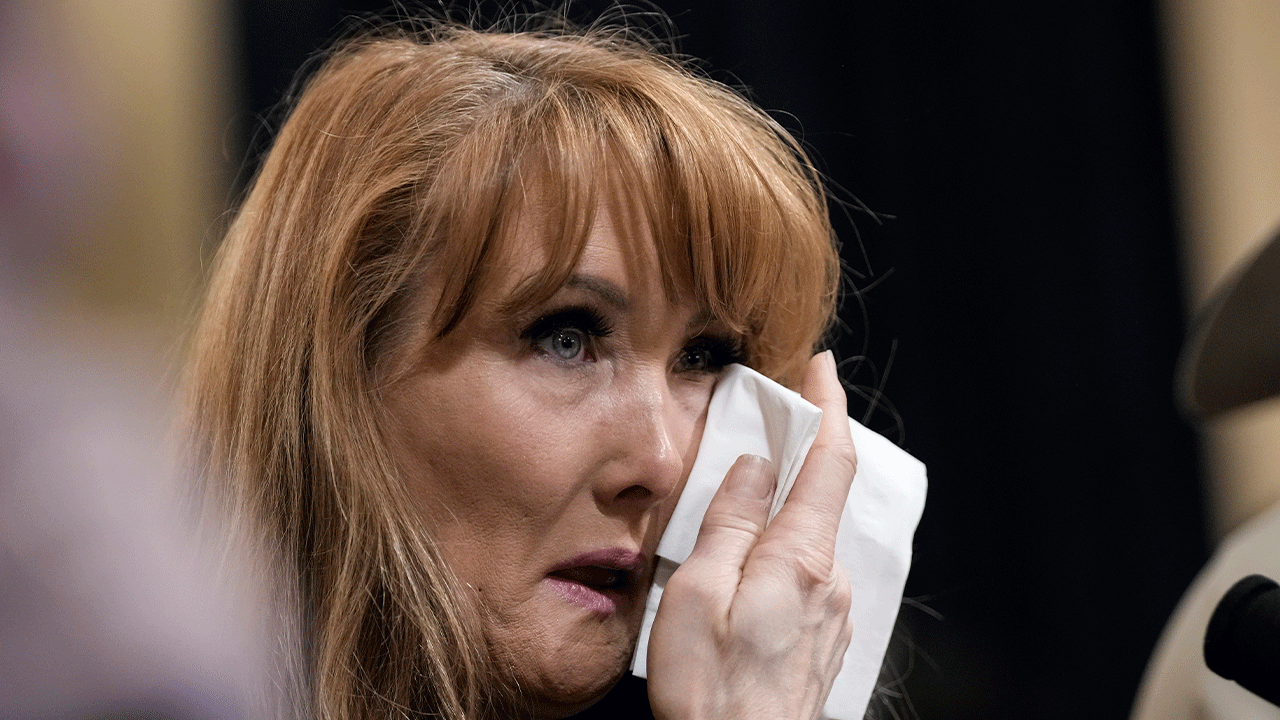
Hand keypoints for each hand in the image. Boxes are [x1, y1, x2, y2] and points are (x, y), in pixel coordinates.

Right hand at [647, 351, 856, 719]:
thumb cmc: (712, 690)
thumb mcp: (699, 593)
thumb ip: (731, 522)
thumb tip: (755, 466)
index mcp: (801, 558)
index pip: (830, 461)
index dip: (828, 407)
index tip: (821, 367)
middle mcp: (831, 581)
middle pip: (819, 496)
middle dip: (791, 459)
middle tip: (754, 436)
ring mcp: (833, 612)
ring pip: (807, 539)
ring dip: (778, 515)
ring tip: (727, 521)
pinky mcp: (823, 638)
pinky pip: (805, 574)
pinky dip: (779, 554)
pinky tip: (742, 574)